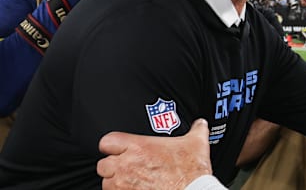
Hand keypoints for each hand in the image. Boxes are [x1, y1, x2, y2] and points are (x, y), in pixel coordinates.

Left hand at [97, 119, 211, 189]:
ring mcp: (125, 185)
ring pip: (106, 182)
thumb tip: (200, 124)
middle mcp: (127, 165)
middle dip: (113, 165)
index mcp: (139, 147)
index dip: (113, 144)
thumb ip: (197, 130)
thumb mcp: (197, 143)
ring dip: (114, 181)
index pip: (108, 141)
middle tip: (126, 166)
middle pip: (103, 164)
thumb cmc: (191, 171)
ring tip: (129, 180)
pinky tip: (134, 189)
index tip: (120, 147)